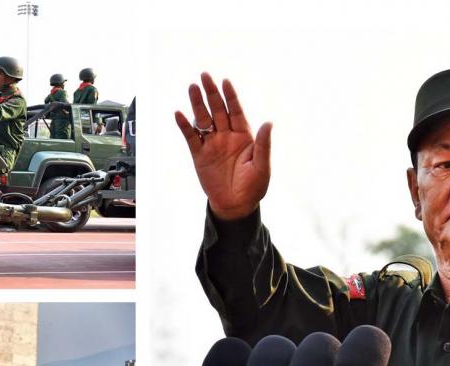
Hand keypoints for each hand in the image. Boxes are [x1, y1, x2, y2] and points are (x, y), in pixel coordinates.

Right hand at [175, 73, 271, 220]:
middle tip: (204, 76)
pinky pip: (191, 138)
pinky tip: (179, 114)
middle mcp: (227, 136)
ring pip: (203, 119)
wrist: (236, 206)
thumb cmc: (253, 187)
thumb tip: (269, 122)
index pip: (236, 111)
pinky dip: (184, 126)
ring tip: (192, 88)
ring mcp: (212, 144)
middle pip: (217, 110)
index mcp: (244, 136)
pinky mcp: (200, 155)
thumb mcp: (262, 166)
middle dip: (211, 93)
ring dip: (197, 104)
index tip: (225, 81)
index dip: (231, 96)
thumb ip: (264, 144)